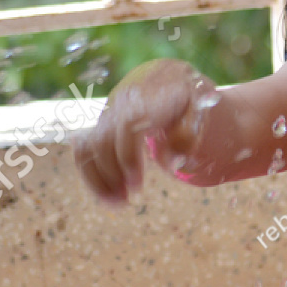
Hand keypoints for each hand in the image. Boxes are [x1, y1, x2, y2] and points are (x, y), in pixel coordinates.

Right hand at [72, 59, 214, 203]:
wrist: (172, 82)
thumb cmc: (192, 101)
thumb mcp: (202, 113)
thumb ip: (188, 136)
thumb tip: (172, 165)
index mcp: (149, 98)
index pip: (127, 127)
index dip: (127, 158)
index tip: (136, 187)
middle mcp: (122, 104)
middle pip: (103, 139)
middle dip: (111, 174)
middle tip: (127, 201)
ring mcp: (108, 115)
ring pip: (87, 146)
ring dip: (97, 179)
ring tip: (117, 204)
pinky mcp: (100, 126)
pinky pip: (83, 150)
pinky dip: (91, 175)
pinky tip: (107, 196)